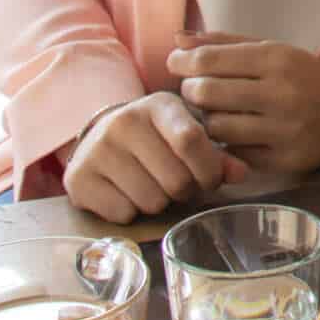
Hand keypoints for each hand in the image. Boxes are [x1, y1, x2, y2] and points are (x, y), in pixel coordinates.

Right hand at [61, 91, 244, 223]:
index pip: (191, 141)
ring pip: (151, 201)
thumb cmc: (155, 138)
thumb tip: (241, 173)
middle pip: (175, 179)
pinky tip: (127, 193)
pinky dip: (131, 212)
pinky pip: (123, 214)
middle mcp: (124, 121)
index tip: (211, 180)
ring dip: (159, 203)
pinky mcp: (78, 178)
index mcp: (158, 105)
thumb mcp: (186, 133)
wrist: (100, 137)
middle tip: (179, 185)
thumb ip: (217, 153)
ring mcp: (98, 149)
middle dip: (185, 191)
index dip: (209, 170)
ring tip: (153, 185)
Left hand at [167, 31, 319, 174]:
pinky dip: (226, 143)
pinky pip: (234, 153)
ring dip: (206, 120)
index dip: (183, 61)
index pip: (210, 59)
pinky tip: (233, 133)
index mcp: (275, 59)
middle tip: (194, 90)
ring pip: (216, 127)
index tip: (175, 64)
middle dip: (191, 91)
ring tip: (214, 112)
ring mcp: (282, 130)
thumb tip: (177, 39)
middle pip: (207, 93)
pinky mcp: (282, 159)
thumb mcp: (268, 49)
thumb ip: (223, 43)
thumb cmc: (297, 75)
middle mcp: (280, 93)